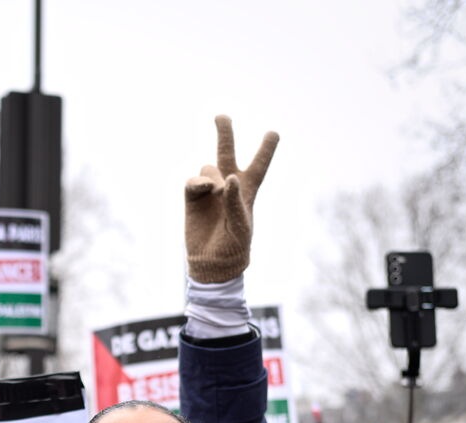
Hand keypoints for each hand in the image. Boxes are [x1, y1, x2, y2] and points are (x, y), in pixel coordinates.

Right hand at [185, 115, 278, 282]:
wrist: (212, 263)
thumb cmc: (234, 246)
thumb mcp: (242, 224)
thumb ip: (236, 200)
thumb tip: (228, 178)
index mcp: (248, 191)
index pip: (259, 165)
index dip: (266, 149)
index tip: (273, 133)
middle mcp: (228, 186)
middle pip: (227, 152)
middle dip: (224, 132)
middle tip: (220, 116)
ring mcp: (209, 191)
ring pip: (209, 168)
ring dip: (213, 175)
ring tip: (216, 193)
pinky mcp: (192, 199)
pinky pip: (193, 181)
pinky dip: (198, 182)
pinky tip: (204, 190)